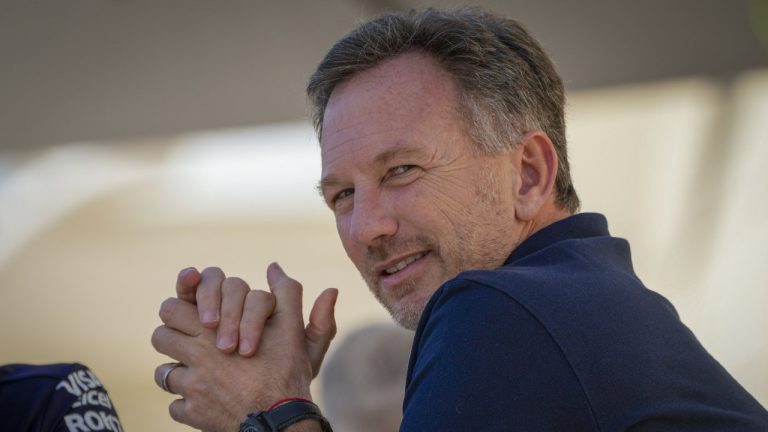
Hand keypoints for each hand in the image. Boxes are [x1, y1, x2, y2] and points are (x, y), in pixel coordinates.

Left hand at [153, 263, 333, 430]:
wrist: (282, 421)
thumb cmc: (288, 371)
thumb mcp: (293, 327)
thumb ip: (286, 293)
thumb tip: (274, 267)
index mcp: (214, 329)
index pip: (172, 307)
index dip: (182, 310)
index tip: (198, 319)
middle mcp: (197, 355)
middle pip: (160, 336)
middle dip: (172, 335)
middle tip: (189, 340)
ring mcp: (192, 387)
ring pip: (162, 373)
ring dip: (176, 370)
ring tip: (196, 372)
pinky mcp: (192, 414)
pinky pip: (175, 406)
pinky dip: (187, 404)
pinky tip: (206, 401)